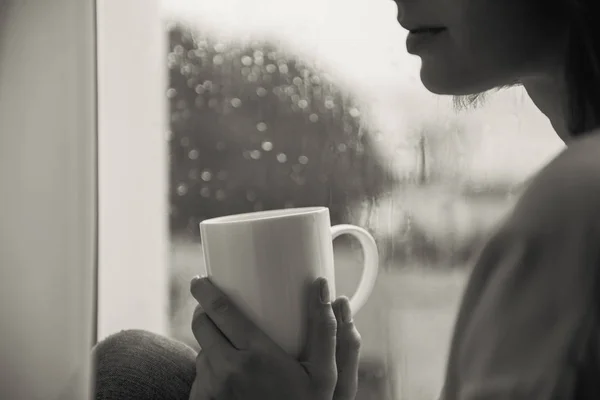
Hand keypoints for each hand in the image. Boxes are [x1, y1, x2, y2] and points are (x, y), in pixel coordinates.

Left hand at [189, 276, 360, 399]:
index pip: (220, 311)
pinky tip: (230, 379)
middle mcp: (227, 370)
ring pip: (201, 352)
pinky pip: (199, 377)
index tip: (200, 280)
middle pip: (202, 326)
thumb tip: (321, 286)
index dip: (205, 291)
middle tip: (214, 308)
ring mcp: (211, 390)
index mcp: (256, 355)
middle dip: (203, 312)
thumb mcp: (324, 374)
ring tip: (233, 349)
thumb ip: (325, 329)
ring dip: (211, 344)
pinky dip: (210, 371)